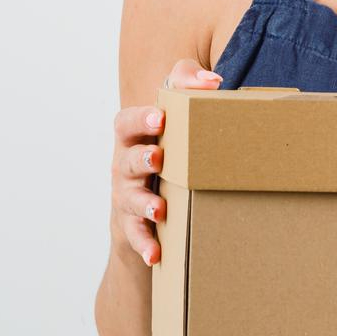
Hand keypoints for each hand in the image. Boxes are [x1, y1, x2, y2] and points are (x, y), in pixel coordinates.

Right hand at [109, 59, 220, 267]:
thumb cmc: (168, 148)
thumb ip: (187, 83)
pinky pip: (135, 236)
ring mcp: (126, 196)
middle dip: (140, 158)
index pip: (126, 123)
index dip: (139, 119)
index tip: (159, 119)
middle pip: (125, 160)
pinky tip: (155, 254)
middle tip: (158, 158)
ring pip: (129, 198)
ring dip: (143, 203)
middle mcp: (124, 165)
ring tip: (159, 208)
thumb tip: (212, 81)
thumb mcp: (174, 112)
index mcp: (133, 138)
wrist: (150, 201)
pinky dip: (144, 244)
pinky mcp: (132, 225)